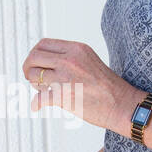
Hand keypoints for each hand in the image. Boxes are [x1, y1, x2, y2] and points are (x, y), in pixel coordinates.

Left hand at [22, 38, 137, 132]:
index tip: (36, 64)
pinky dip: (35, 104)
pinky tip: (36, 107)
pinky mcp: (64, 96)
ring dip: (34, 84)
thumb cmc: (108, 87)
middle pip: (34, 56)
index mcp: (76, 49)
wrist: (122, 105)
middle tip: (31, 77)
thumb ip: (70, 58)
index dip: (35, 54)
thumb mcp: (89, 61)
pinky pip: (39, 98)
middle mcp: (69, 60)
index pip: (43, 44)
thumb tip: (47, 64)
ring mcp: (66, 78)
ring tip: (42, 91)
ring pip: (34, 75)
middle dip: (28, 67)